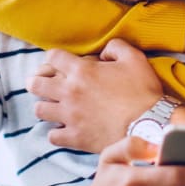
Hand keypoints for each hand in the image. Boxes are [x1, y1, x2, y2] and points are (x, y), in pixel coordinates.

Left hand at [28, 39, 162, 151]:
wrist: (149, 126)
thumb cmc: (143, 91)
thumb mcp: (135, 58)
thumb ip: (115, 47)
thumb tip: (103, 53)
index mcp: (82, 71)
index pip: (52, 57)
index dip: (54, 58)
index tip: (59, 63)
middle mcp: (70, 92)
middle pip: (35, 84)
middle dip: (37, 81)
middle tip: (43, 84)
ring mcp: (70, 116)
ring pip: (39, 110)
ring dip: (45, 106)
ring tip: (53, 107)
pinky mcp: (75, 137)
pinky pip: (52, 136)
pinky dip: (56, 132)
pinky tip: (64, 129)